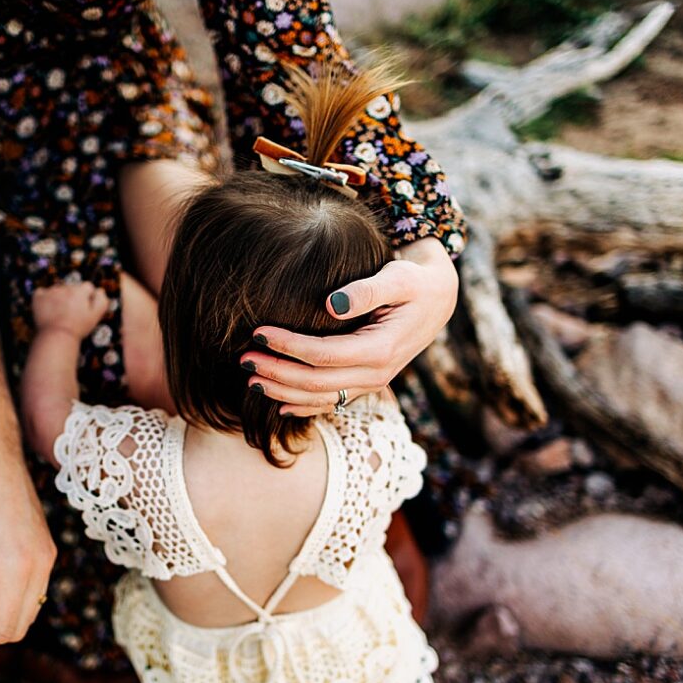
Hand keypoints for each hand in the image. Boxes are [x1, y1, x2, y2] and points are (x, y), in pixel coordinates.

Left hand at [31, 280, 111, 341]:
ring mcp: (51, 292)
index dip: (87, 297)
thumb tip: (100, 290)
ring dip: (58, 298)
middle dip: (72, 297)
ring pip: (57, 290)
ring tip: (59, 313)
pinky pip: (41, 292)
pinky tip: (47, 308)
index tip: (84, 308)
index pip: (87, 287)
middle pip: (71, 288)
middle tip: (71, 313)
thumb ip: (101, 301)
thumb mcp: (96, 316)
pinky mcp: (39, 298)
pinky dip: (44, 298)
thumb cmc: (77, 328)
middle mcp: (65, 288)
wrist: (57, 336)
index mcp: (80, 291)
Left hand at [243, 237, 459, 413]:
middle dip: (276, 373)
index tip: (258, 332)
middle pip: (316, 383)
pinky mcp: (367, 382)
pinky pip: (332, 402)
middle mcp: (377, 373)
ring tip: (250, 380)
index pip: (322, 355)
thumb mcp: (398, 276)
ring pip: (321, 399)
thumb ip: (367, 289)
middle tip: (243, 359)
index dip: (286, 347)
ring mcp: (373, 382)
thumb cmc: (414, 281)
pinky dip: (304, 406)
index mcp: (381, 349)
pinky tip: (279, 404)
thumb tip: (331, 304)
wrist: (439, 297)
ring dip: (283, 392)